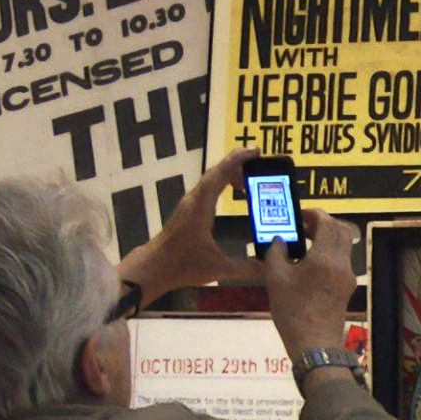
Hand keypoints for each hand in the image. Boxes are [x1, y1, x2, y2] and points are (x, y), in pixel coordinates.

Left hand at [117, 149, 264, 301]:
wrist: (153, 267)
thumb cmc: (182, 264)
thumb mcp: (218, 268)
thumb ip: (245, 268)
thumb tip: (267, 265)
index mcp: (201, 206)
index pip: (220, 174)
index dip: (238, 160)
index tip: (256, 151)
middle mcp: (194, 199)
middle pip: (216, 172)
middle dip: (237, 163)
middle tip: (259, 162)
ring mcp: (189, 204)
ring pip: (211, 180)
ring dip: (229, 174)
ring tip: (250, 180)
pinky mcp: (187, 210)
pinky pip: (208, 189)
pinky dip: (223, 184)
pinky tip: (233, 194)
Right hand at [265, 208, 359, 377]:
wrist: (314, 344)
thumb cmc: (293, 312)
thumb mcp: (276, 279)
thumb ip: (276, 253)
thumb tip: (279, 239)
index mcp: (325, 258)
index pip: (328, 223)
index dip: (315, 214)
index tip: (301, 215)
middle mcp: (342, 264)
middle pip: (342, 231)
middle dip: (324, 223)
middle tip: (304, 227)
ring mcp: (348, 276)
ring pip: (344, 246)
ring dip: (328, 239)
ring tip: (305, 245)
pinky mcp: (347, 288)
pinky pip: (341, 261)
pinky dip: (329, 254)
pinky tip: (310, 265)